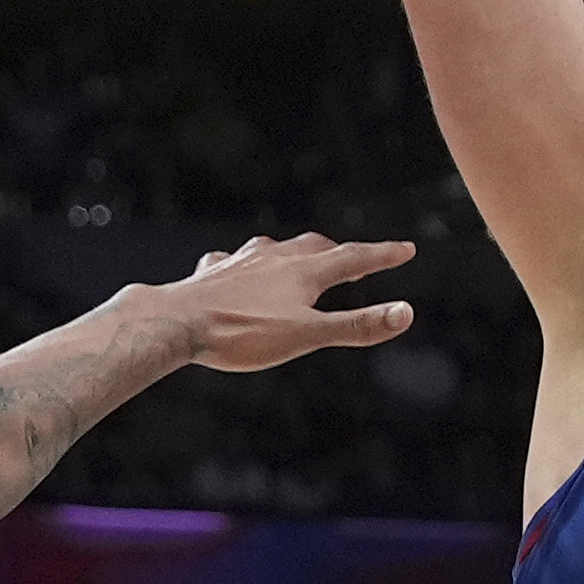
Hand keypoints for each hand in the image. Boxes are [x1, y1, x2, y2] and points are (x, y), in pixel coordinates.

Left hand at [143, 231, 419, 380]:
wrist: (177, 322)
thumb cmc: (243, 334)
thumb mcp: (307, 336)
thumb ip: (357, 326)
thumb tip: (407, 313)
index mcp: (303, 272)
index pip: (353, 258)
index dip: (382, 255)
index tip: (406, 249)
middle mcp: (273, 258)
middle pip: (315, 248)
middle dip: (339, 253)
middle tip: (355, 260)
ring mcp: (240, 262)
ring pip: (272, 249)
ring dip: (291, 252)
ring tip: (295, 256)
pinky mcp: (211, 274)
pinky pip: (230, 261)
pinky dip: (241, 264)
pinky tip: (230, 265)